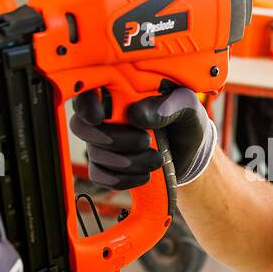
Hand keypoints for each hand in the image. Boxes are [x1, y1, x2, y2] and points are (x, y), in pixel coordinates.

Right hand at [70, 86, 216, 189]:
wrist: (190, 154)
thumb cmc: (185, 122)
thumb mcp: (187, 108)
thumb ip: (167, 106)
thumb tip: (138, 115)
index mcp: (120, 92)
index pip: (87, 92)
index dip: (85, 105)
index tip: (99, 117)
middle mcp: (104, 116)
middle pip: (82, 127)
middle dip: (113, 139)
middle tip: (144, 141)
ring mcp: (101, 142)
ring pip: (95, 154)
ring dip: (127, 162)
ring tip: (156, 159)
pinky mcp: (105, 167)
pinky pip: (99, 176)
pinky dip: (123, 179)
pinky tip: (145, 175)